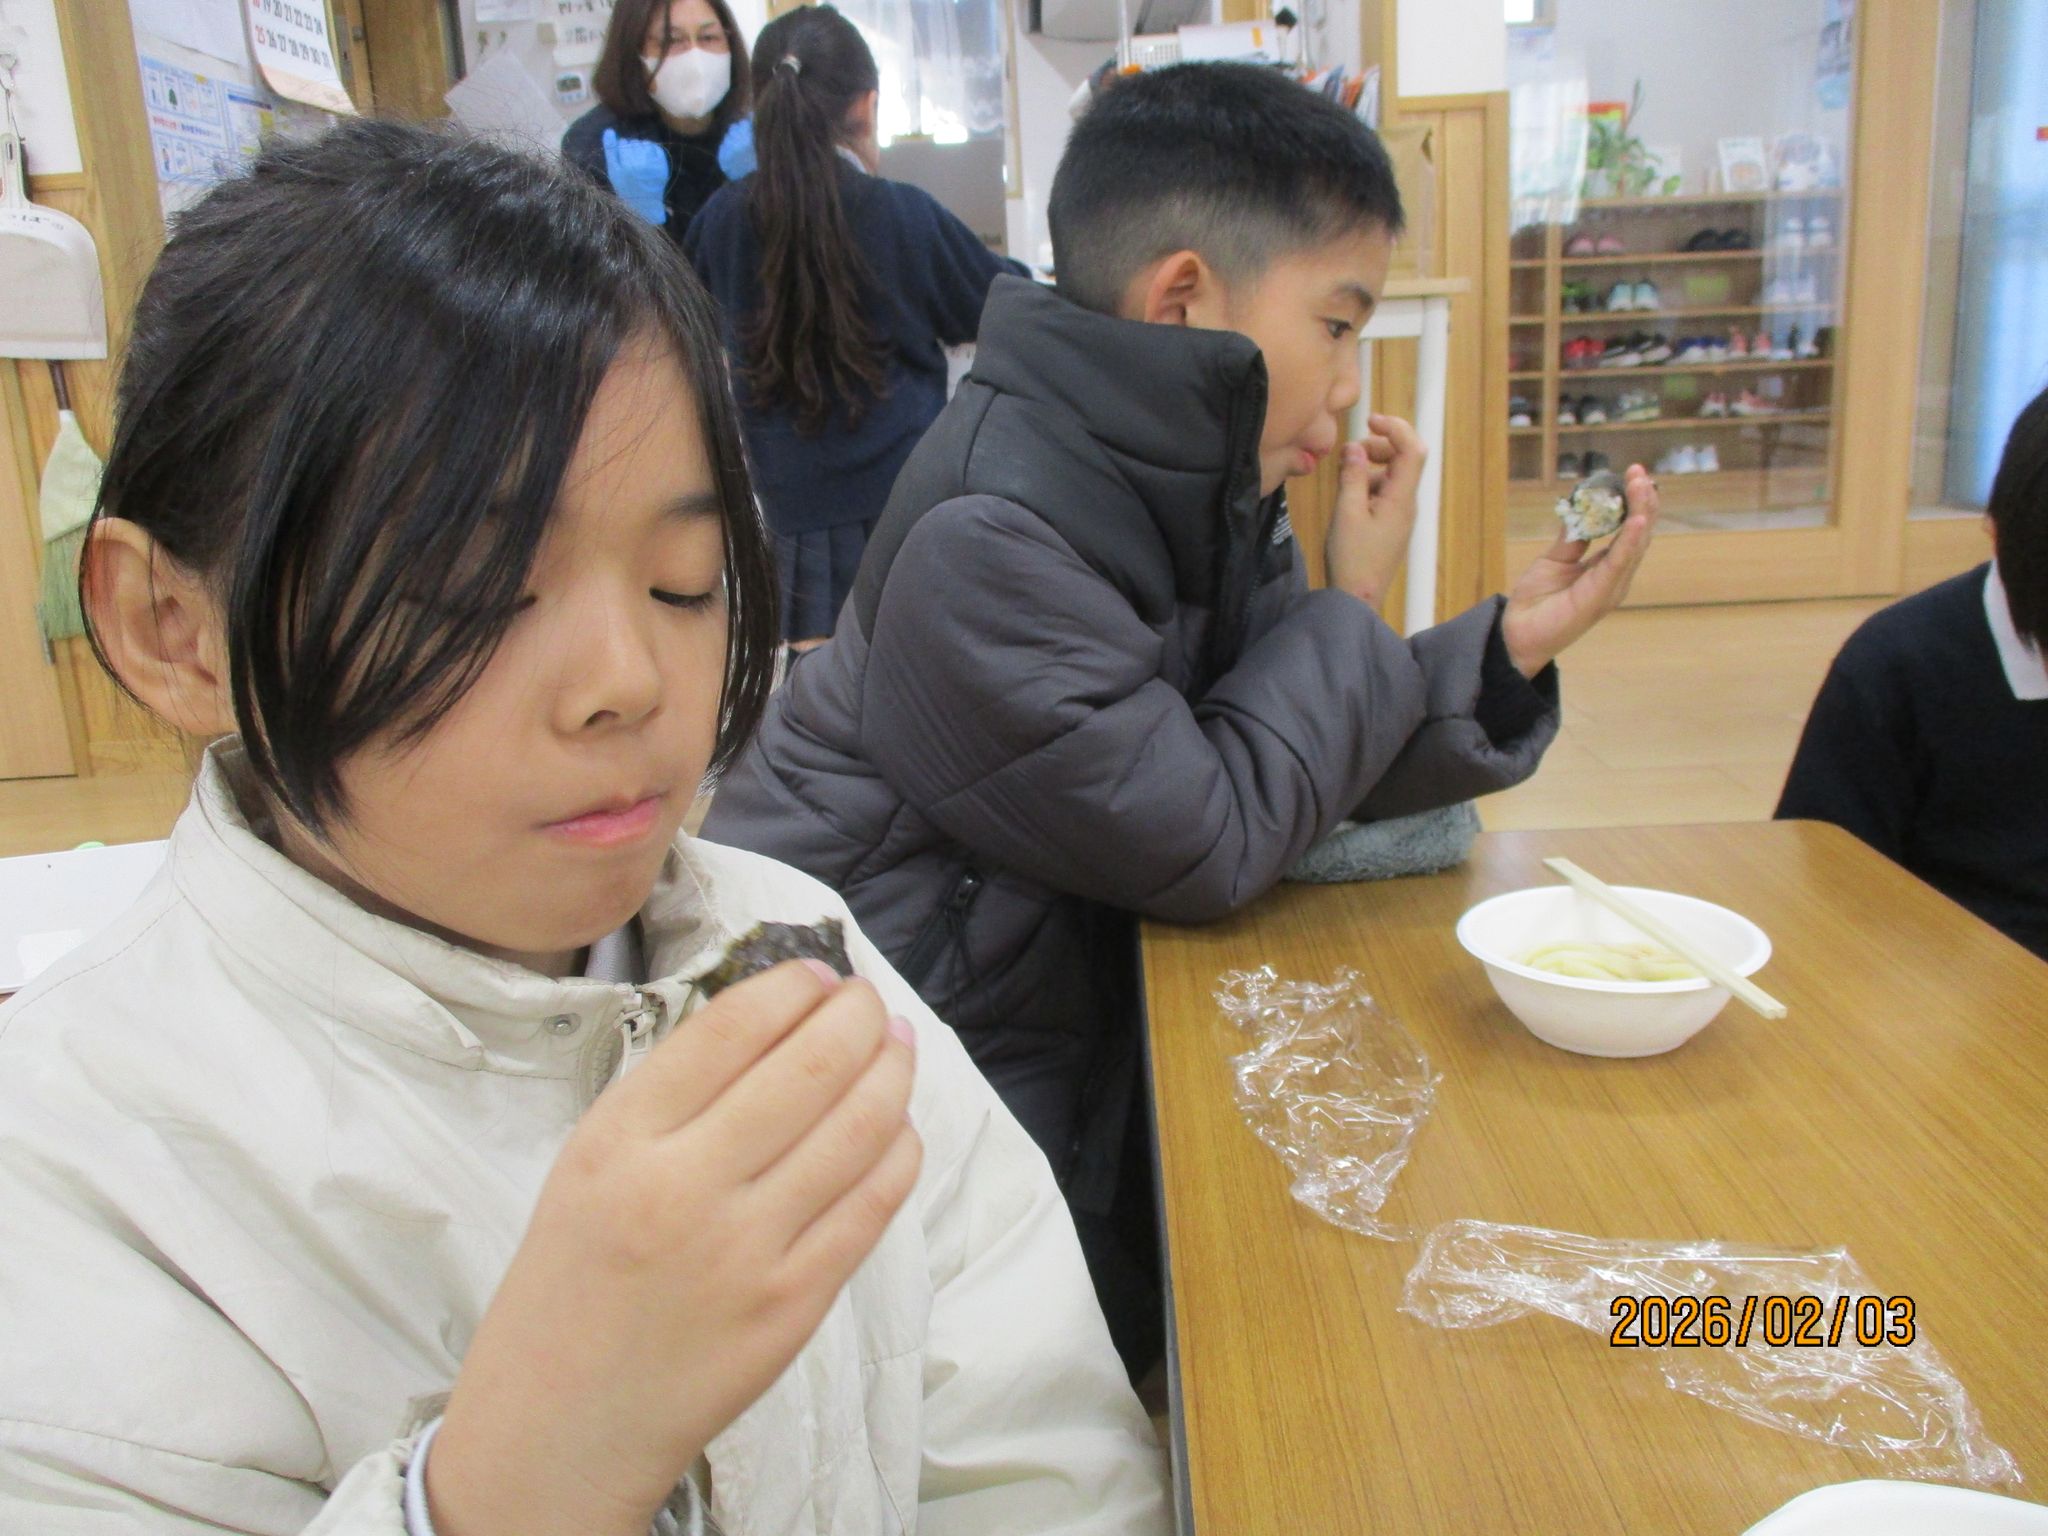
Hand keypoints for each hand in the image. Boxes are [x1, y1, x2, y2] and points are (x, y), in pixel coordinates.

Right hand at [427, 961, 921, 1535]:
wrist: (557, 1427)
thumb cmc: (571, 1282)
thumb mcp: (587, 1164)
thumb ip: (672, 1095)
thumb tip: (777, 1017)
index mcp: (618, 1140)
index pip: (731, 1028)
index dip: (792, 987)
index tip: (819, 974)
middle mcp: (683, 1187)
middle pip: (810, 1066)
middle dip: (860, 1016)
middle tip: (871, 1002)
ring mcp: (747, 1250)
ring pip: (858, 1127)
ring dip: (892, 1072)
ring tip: (897, 1048)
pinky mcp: (793, 1305)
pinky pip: (873, 1205)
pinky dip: (898, 1151)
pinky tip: (896, 1129)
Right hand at [602, 127, 670, 224]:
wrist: (645, 205)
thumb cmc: (625, 188)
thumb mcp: (613, 171)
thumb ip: (610, 150)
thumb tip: (609, 130)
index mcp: (627, 166)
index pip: (623, 143)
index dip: (622, 150)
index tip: (623, 162)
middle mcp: (641, 165)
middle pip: (634, 142)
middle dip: (631, 149)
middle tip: (632, 164)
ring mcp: (653, 166)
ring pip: (645, 143)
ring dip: (642, 149)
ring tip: (640, 162)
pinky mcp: (663, 167)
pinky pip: (656, 148)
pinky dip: (652, 151)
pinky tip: (648, 160)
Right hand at [1323, 414, 1424, 605]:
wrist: (1358, 599)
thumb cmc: (1352, 558)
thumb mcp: (1346, 513)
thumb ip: (1352, 476)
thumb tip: (1354, 448)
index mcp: (1401, 498)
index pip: (1412, 449)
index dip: (1395, 428)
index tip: (1370, 420)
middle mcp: (1407, 504)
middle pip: (1406, 459)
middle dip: (1380, 445)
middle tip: (1352, 450)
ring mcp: (1400, 516)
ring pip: (1393, 475)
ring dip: (1371, 464)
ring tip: (1344, 472)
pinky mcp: (1390, 526)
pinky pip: (1385, 493)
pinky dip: (1368, 483)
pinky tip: (1348, 495)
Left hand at [1500, 462, 1658, 677]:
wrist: (1517, 634)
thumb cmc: (1538, 601)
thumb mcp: (1555, 559)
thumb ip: (1573, 537)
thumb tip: (1583, 508)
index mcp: (1607, 567)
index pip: (1629, 529)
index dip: (1633, 501)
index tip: (1633, 473)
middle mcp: (1616, 576)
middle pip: (1639, 533)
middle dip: (1643, 500)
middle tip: (1639, 471)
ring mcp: (1612, 587)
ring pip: (1635, 544)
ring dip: (1641, 512)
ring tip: (1642, 485)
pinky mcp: (1601, 597)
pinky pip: (1619, 564)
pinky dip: (1629, 541)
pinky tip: (1636, 520)